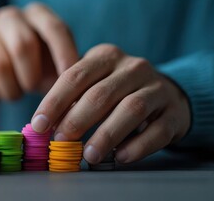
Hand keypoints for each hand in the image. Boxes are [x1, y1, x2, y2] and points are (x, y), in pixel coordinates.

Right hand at [0, 3, 78, 99]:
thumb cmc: (35, 67)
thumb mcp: (54, 65)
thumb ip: (68, 72)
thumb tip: (79, 96)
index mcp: (38, 14)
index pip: (54, 28)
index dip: (63, 55)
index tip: (67, 81)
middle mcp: (11, 16)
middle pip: (23, 45)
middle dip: (31, 76)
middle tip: (32, 90)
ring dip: (11, 88)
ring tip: (16, 92)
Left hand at [31, 44, 190, 163]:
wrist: (165, 93)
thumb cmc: (117, 91)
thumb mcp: (93, 84)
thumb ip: (71, 99)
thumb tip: (43, 125)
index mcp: (106, 56)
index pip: (75, 76)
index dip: (54, 102)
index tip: (39, 125)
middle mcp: (133, 67)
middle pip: (101, 94)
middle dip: (77, 120)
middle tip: (61, 141)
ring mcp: (157, 88)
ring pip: (131, 109)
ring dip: (106, 135)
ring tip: (89, 155)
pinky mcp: (174, 112)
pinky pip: (157, 130)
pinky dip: (137, 146)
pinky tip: (120, 157)